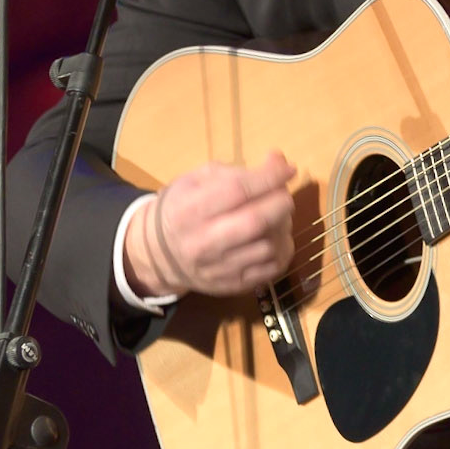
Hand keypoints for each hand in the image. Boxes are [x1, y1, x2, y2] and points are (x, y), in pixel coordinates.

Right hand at [124, 150, 296, 298]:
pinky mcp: (233, 286)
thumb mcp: (197, 179)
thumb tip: (279, 161)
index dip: (268, 177)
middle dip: (280, 202)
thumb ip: (237, 170)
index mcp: (190, 209)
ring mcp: (219, 269)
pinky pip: (271, 269)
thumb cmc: (182, 207)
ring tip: (276, 215)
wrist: (161, 255)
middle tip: (284, 193)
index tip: (288, 169)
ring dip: (282, 226)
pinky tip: (275, 236)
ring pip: (267, 247)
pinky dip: (281, 249)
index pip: (236, 191)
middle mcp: (203, 242)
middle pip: (255, 222)